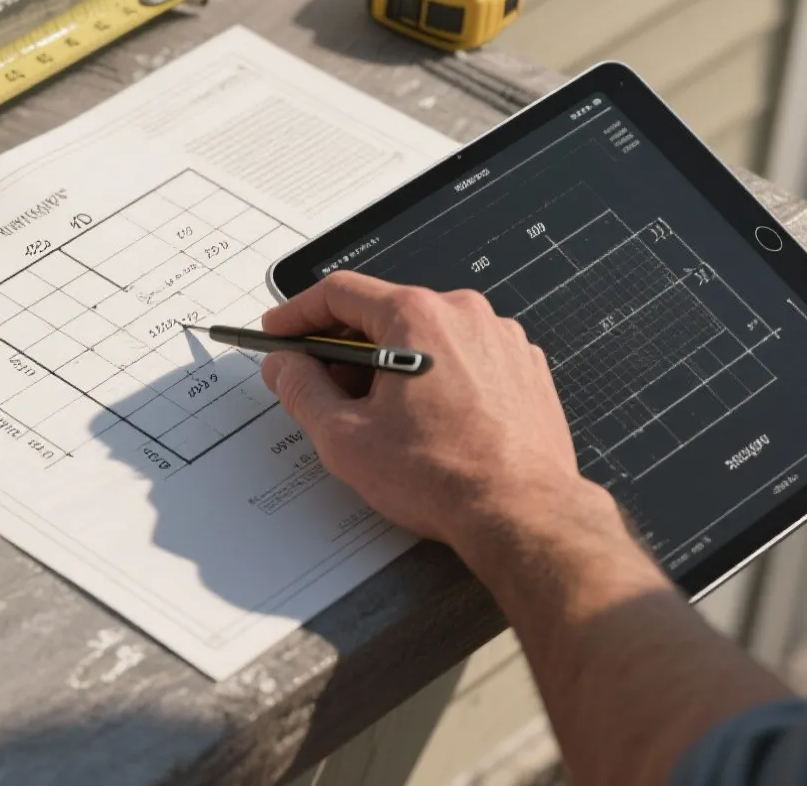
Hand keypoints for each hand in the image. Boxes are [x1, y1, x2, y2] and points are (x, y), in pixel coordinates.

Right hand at [258, 270, 616, 554]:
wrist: (521, 512)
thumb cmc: (443, 476)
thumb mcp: (344, 436)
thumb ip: (303, 390)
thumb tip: (286, 367)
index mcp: (417, 316)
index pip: (340, 293)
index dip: (298, 313)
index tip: (282, 332)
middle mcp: (464, 315)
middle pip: (385, 313)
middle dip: (345, 346)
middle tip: (320, 382)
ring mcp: (501, 340)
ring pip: (427, 336)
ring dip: (392, 363)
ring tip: (376, 412)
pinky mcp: (524, 368)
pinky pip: (465, 357)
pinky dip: (436, 376)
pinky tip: (425, 419)